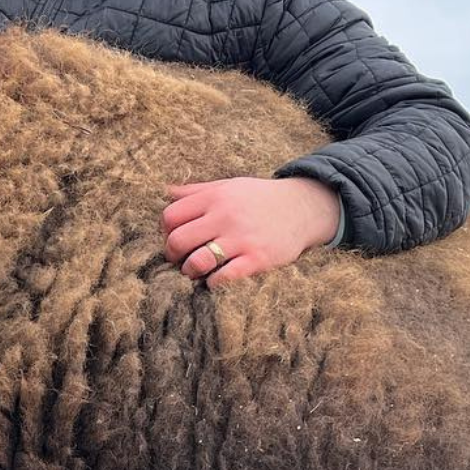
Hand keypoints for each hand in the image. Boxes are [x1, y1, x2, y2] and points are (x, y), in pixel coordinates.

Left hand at [162, 176, 340, 286]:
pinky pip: (223, 277)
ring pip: (196, 262)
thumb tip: (166, 190)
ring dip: (190, 271)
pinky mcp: (257, 259)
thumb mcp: (229, 186)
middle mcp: (225, 216)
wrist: (303, 208)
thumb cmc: (259, 199)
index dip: (165, 231)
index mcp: (215, 197)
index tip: (174, 238)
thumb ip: (197, 190)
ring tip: (196, 271)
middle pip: (177, 241)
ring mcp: (241, 239)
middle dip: (172, 255)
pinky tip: (216, 278)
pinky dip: (213, 283)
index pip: (170, 216)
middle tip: (180, 259)